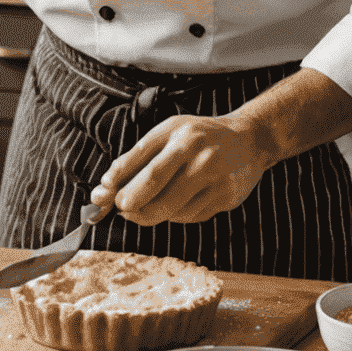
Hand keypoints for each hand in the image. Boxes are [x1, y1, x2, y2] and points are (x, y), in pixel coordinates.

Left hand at [90, 112, 271, 226]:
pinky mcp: (226, 197)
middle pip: (155, 189)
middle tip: (122, 209)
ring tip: (145, 207)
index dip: (117, 184)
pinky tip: (176, 204)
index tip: (103, 195)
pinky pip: (189, 217)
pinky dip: (175, 216)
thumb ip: (137, 157)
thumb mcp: (168, 133)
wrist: (248, 141)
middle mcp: (199, 154)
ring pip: (171, 210)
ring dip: (151, 214)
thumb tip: (106, 187)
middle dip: (131, 205)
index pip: (141, 163)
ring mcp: (215, 177)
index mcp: (180, 136)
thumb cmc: (198, 137)